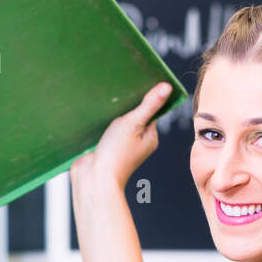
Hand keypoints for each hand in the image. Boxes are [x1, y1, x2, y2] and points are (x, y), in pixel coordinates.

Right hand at [70, 81, 171, 198]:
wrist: (94, 178)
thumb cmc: (116, 154)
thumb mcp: (133, 123)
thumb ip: (149, 105)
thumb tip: (167, 87)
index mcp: (150, 137)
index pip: (152, 111)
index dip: (145, 97)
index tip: (137, 83)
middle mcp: (139, 142)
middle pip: (135, 116)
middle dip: (128, 105)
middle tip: (119, 91)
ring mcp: (123, 146)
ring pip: (120, 123)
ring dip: (114, 114)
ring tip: (107, 102)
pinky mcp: (107, 148)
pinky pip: (108, 130)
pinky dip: (103, 122)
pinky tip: (97, 116)